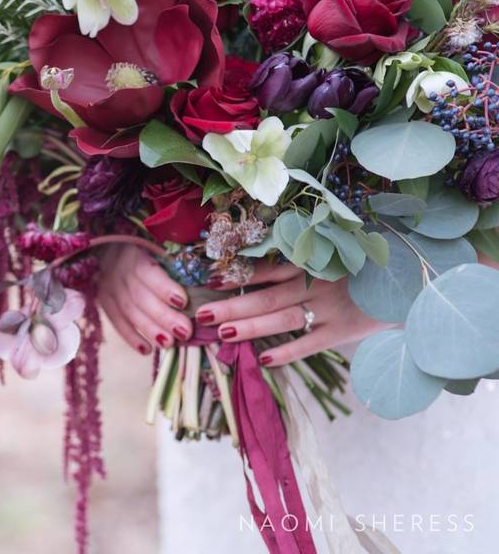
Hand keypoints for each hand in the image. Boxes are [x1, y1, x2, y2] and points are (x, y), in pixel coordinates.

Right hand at [97, 245, 192, 355]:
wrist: (104, 248)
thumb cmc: (140, 248)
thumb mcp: (151, 246)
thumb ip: (169, 262)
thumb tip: (200, 284)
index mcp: (134, 253)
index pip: (148, 272)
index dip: (164, 288)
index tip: (183, 302)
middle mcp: (118, 270)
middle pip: (141, 297)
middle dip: (164, 316)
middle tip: (185, 331)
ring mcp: (107, 286)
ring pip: (129, 312)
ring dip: (149, 329)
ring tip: (169, 343)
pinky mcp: (102, 300)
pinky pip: (116, 321)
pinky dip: (130, 337)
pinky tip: (146, 350)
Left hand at [196, 261, 392, 366]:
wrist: (411, 282)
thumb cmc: (366, 267)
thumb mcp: (336, 254)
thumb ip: (305, 258)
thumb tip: (262, 265)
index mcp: (313, 263)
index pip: (268, 270)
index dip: (239, 275)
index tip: (211, 279)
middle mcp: (317, 285)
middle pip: (266, 297)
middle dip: (232, 306)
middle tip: (202, 313)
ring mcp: (329, 309)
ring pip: (283, 319)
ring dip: (251, 327)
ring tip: (223, 334)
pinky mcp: (343, 332)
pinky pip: (310, 344)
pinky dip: (288, 352)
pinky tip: (264, 360)